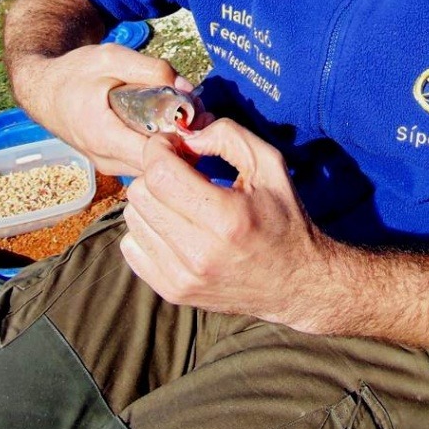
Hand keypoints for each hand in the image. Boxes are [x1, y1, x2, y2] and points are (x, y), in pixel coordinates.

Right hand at [14, 43, 197, 176]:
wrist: (45, 90)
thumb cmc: (75, 72)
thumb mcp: (111, 57)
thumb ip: (149, 69)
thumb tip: (185, 87)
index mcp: (103, 135)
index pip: (153, 156)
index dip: (182, 140)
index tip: (198, 117)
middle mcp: (106, 160)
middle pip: (158, 165)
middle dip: (185, 142)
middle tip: (202, 114)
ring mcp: (109, 166)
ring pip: (154, 168)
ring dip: (175, 146)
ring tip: (187, 116)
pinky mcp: (114, 165)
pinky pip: (145, 164)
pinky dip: (162, 148)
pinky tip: (170, 125)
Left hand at [120, 120, 329, 327]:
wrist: (296, 281)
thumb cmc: (283, 216)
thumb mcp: (269, 164)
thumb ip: (228, 136)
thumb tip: (186, 136)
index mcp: (226, 218)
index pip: (160, 173)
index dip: (160, 148)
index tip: (176, 146)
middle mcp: (200, 253)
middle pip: (140, 194)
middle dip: (156, 171)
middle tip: (181, 170)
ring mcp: (183, 278)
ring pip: (133, 218)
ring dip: (152, 200)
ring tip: (181, 199)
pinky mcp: (173, 292)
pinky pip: (131, 246)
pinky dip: (148, 228)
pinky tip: (176, 225)